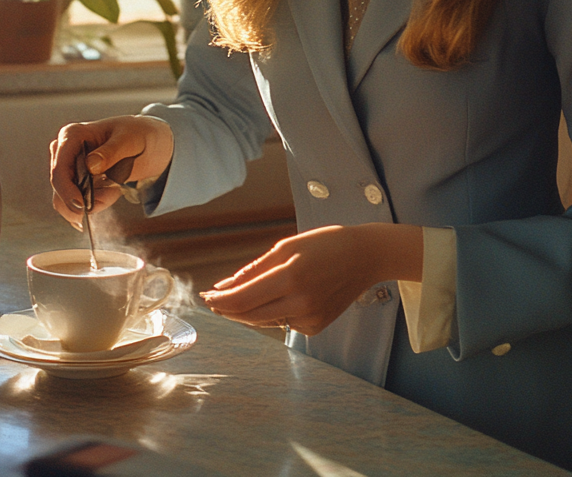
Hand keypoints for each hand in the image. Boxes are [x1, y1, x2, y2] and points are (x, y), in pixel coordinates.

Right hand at [49, 114, 172, 225]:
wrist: (150, 142)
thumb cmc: (138, 134)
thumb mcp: (129, 141)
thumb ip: (111, 152)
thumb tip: (91, 165)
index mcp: (72, 136)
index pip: (59, 170)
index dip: (67, 191)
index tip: (82, 206)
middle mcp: (66, 152)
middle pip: (60, 188)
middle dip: (84, 200)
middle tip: (112, 196)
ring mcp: (71, 169)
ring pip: (67, 200)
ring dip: (93, 203)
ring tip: (115, 190)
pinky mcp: (78, 183)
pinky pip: (79, 203)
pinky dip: (96, 203)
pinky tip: (113, 190)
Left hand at [199, 224, 422, 336]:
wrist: (365, 256)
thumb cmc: (325, 244)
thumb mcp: (288, 247)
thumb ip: (255, 269)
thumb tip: (225, 286)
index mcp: (291, 277)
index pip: (243, 298)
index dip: (220, 300)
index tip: (206, 295)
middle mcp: (300, 303)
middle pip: (249, 315)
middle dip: (228, 308)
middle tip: (214, 299)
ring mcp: (310, 318)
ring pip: (264, 321)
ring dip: (247, 312)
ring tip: (237, 297)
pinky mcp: (316, 327)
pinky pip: (284, 322)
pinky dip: (274, 313)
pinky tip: (281, 297)